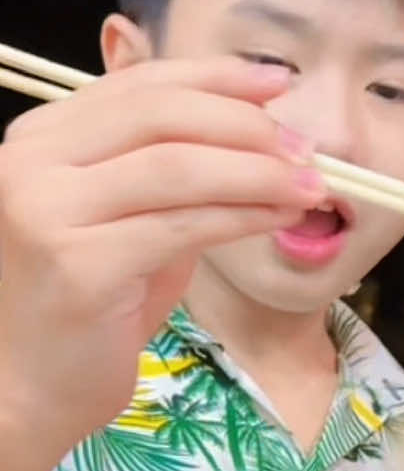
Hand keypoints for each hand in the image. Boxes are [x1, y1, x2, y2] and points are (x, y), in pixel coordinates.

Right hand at [0, 56, 323, 455]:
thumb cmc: (86, 312)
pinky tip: (278, 217)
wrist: (28, 391)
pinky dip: (242, 215)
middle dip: (245, 125)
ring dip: (257, 171)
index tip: (277, 84)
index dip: (214, 78)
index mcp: (40, 138)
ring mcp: (49, 210)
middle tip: (305, 149)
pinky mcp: (81, 263)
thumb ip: (169, 175)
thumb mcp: (126, 223)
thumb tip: (257, 138)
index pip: (138, 85)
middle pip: (160, 115)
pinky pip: (182, 225)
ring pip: (177, 166)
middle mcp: (32, 162)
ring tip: (309, 185)